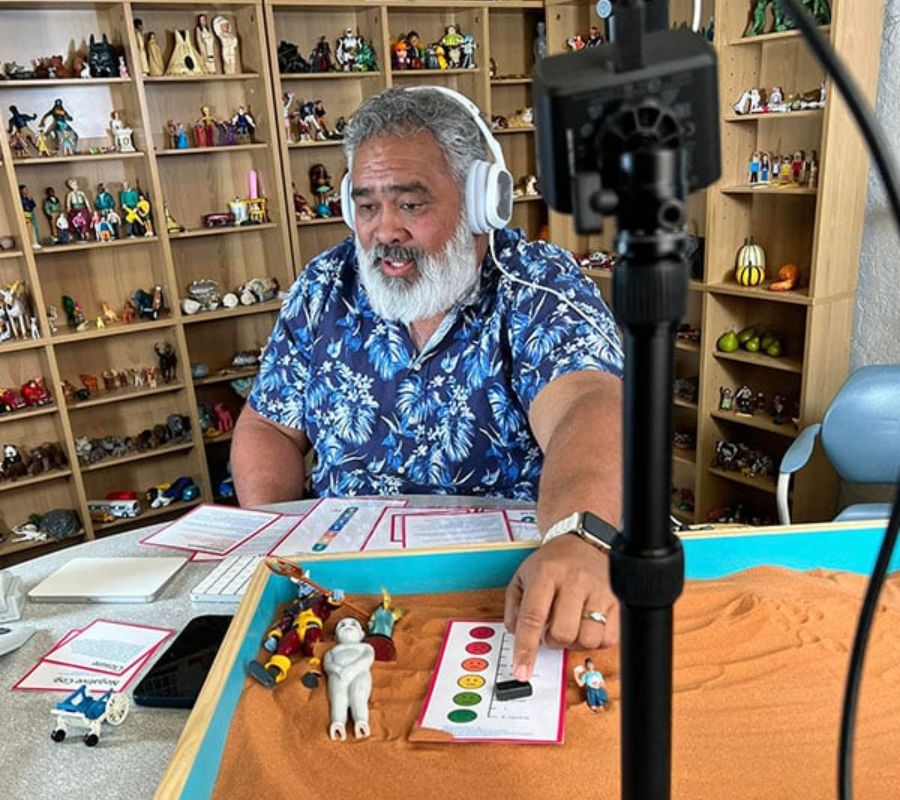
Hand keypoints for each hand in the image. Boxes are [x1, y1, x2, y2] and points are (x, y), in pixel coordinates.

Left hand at [504, 534, 617, 681]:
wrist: (583, 543)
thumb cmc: (552, 564)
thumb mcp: (522, 577)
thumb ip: (514, 608)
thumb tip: (516, 637)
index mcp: (546, 573)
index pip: (533, 617)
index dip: (526, 648)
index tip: (521, 670)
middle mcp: (575, 580)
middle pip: (561, 633)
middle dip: (552, 640)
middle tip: (551, 628)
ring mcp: (599, 590)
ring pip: (586, 640)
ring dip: (574, 642)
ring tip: (570, 625)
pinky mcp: (618, 600)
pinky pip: (608, 639)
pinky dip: (595, 640)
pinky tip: (587, 625)